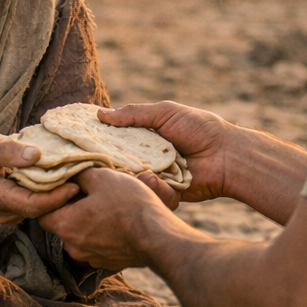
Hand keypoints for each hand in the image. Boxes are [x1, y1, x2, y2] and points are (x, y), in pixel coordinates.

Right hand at [0, 137, 78, 224]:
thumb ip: (6, 153)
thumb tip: (36, 155)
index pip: (33, 205)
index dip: (57, 198)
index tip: (76, 184)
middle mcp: (5, 212)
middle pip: (40, 209)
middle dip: (62, 195)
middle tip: (84, 175)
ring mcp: (9, 215)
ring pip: (39, 207)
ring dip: (56, 192)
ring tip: (74, 173)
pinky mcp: (13, 211)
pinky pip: (34, 203)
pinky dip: (46, 191)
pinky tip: (56, 176)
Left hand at [39, 167, 178, 269]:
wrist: (158, 236)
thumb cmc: (128, 205)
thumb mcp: (102, 177)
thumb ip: (80, 175)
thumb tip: (72, 175)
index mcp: (65, 225)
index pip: (42, 213)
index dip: (53, 198)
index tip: (68, 187)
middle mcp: (73, 246)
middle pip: (63, 224)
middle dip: (73, 209)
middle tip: (91, 193)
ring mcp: (91, 258)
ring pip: (81, 235)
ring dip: (89, 222)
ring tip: (107, 206)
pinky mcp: (107, 263)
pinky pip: (97, 245)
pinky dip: (103, 234)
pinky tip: (118, 221)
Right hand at [98, 101, 230, 200]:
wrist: (227, 157)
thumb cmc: (199, 129)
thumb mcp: (165, 113)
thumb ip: (134, 114)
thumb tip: (100, 114)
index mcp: (145, 136)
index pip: (115, 139)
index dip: (99, 139)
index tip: (80, 139)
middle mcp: (146, 157)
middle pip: (117, 161)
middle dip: (108, 161)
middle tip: (93, 161)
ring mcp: (154, 176)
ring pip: (129, 179)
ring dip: (127, 175)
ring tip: (128, 168)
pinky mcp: (162, 193)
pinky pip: (146, 192)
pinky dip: (148, 185)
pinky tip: (152, 178)